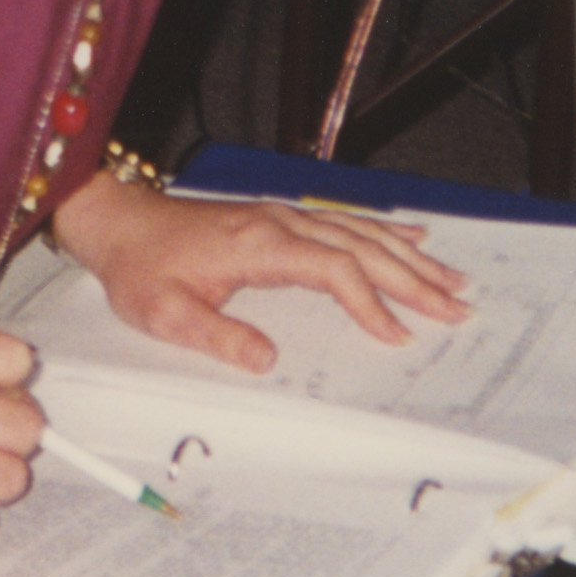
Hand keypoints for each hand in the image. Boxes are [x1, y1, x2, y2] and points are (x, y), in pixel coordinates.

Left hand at [50, 174, 467, 373]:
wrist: (118, 222)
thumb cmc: (140, 268)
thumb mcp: (166, 313)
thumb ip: (217, 336)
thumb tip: (266, 360)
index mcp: (259, 245)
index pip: (333, 269)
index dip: (369, 301)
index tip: (397, 334)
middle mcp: (279, 223)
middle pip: (361, 247)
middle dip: (413, 278)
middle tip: (458, 306)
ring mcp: (282, 216)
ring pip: (360, 232)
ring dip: (409, 256)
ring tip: (453, 278)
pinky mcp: (279, 218)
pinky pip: (343, 223)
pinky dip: (384, 232)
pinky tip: (414, 238)